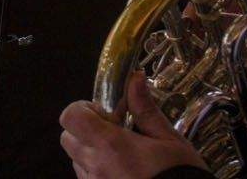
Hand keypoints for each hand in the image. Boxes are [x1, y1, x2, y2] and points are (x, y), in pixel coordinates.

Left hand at [59, 72, 204, 178]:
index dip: (83, 109)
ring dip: (89, 151)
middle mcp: (95, 165)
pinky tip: (121, 170)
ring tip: (120, 154)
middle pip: (68, 137)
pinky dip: (96, 170)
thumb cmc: (178, 173)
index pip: (71, 116)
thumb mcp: (168, 139)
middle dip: (85, 129)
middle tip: (114, 132)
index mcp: (110, 144)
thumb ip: (145, 109)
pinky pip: (86, 178)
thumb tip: (135, 77)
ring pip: (75, 159)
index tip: (107, 113)